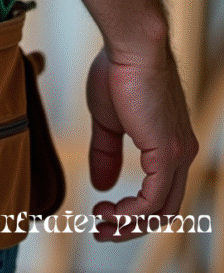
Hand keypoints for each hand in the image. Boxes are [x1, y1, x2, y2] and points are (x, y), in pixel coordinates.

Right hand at [85, 44, 198, 240]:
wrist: (130, 50)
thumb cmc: (118, 74)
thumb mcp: (107, 123)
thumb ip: (106, 155)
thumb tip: (102, 184)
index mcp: (169, 145)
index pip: (160, 193)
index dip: (132, 212)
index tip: (102, 214)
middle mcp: (180, 154)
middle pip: (164, 211)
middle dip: (130, 227)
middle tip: (99, 231)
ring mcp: (177, 155)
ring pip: (161, 211)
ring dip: (127, 224)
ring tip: (99, 221)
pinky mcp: (166, 154)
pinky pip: (152, 199)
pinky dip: (130, 212)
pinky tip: (108, 208)